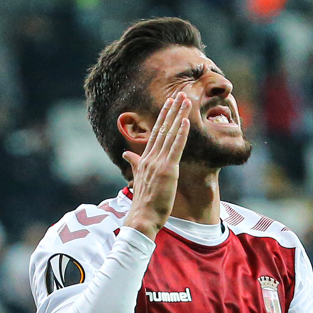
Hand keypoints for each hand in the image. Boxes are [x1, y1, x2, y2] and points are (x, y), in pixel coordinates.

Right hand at [123, 92, 190, 240]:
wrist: (142, 217)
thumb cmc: (144, 202)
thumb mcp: (138, 179)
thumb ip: (134, 164)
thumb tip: (126, 153)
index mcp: (145, 159)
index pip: (156, 133)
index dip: (163, 117)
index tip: (169, 103)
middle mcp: (150, 157)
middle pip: (163, 128)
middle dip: (172, 111)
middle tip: (180, 95)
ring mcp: (158, 163)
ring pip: (170, 134)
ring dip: (178, 116)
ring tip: (186, 101)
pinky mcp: (167, 170)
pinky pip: (175, 148)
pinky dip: (180, 134)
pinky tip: (185, 121)